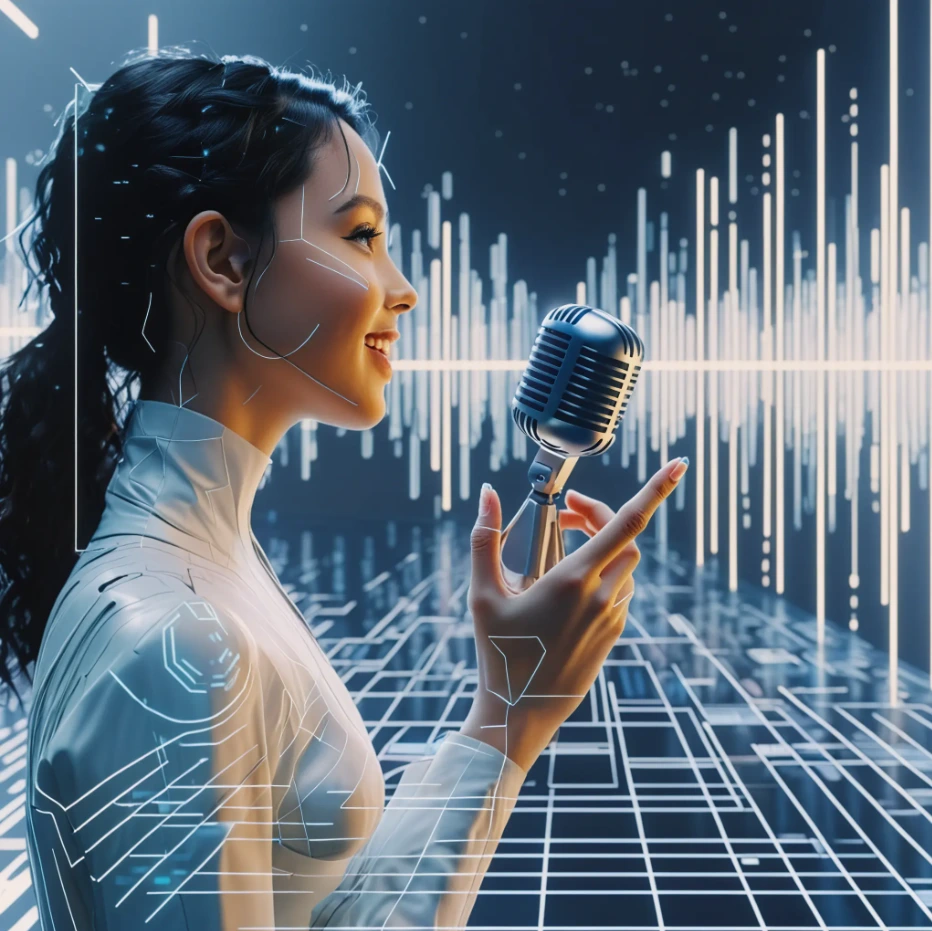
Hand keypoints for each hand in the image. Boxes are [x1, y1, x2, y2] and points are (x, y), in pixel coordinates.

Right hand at [462, 457, 689, 770]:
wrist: (521, 713)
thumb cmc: (498, 654)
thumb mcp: (483, 594)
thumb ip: (485, 538)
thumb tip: (487, 494)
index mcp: (575, 580)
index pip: (626, 523)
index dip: (656, 490)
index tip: (678, 465)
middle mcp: (602, 596)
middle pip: (628, 538)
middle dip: (603, 515)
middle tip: (567, 513)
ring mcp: (612, 618)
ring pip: (626, 565)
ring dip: (604, 545)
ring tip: (562, 545)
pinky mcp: (612, 635)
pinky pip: (620, 591)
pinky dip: (604, 573)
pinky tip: (569, 583)